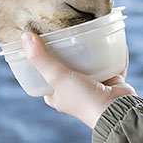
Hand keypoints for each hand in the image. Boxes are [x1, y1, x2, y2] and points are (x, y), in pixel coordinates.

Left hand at [22, 32, 136, 127]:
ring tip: (85, 31)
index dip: (41, 63)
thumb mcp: (57, 77)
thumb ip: (41, 58)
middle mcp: (75, 93)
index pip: (45, 78)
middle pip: (67, 68)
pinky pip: (111, 63)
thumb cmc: (83, 99)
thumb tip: (25, 36)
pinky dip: (111, 52)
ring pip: (89, 64)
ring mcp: (94, 87)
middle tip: (64, 33)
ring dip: (88, 51)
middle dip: (67, 53)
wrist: (118, 110)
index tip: (40, 45)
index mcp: (59, 96)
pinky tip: (110, 38)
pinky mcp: (112, 81)